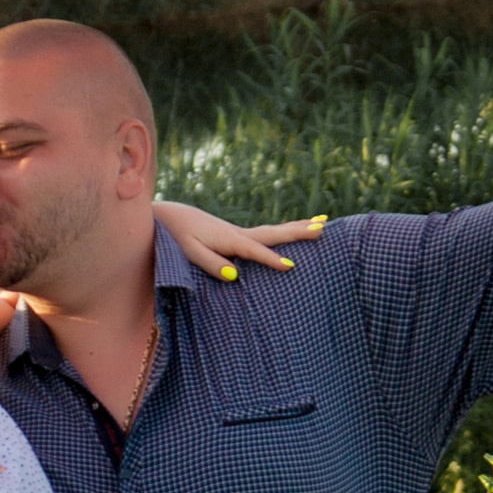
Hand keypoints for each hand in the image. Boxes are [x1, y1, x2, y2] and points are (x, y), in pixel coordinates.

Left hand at [154, 199, 328, 282]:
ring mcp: (239, 233)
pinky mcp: (236, 236)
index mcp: (228, 240)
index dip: (271, 259)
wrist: (168, 216)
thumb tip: (234, 276)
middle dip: (298, 232)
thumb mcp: (188, 252)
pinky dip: (284, 232)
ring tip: (322, 222)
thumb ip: (211, 264)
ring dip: (298, 228)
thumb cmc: (175, 237)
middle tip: (323, 228)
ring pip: (274, 230)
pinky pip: (267, 234)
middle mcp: (238, 234)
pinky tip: (293, 232)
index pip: (255, 250)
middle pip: (274, 233)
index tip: (291, 267)